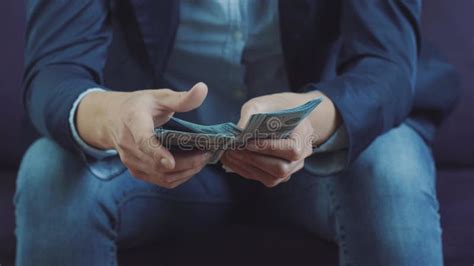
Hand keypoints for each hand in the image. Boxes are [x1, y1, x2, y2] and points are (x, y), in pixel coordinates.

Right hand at [76, 82, 210, 187]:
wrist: (112, 119)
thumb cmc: (140, 105)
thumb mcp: (159, 96)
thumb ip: (181, 98)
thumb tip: (203, 88)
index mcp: (133, 121)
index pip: (143, 140)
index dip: (157, 153)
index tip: (171, 162)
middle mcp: (129, 144)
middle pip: (158, 163)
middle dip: (186, 162)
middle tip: (206, 154)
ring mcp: (131, 160)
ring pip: (161, 176)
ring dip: (185, 172)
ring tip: (202, 161)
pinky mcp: (136, 171)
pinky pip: (160, 180)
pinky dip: (179, 177)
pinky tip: (191, 168)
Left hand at [221, 91, 339, 186]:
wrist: (285, 115)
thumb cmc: (274, 107)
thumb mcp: (261, 103)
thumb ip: (250, 115)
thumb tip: (237, 134)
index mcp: (304, 134)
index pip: (291, 150)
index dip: (269, 148)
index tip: (247, 142)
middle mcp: (302, 155)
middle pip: (282, 169)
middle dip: (254, 160)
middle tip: (233, 150)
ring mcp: (292, 168)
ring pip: (272, 179)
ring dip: (248, 168)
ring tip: (230, 155)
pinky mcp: (280, 175)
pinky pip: (265, 179)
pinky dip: (246, 171)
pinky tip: (232, 161)